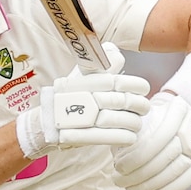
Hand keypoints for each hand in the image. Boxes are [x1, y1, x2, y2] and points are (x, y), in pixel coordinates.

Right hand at [16, 42, 150, 158]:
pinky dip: (128, 136)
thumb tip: (116, 52)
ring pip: (128, 121)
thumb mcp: (81, 75)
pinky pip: (120, 137)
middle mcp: (91, 98)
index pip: (121, 82)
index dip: (137, 85)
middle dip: (140, 105)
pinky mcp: (90, 137)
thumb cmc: (67, 96)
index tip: (142, 88)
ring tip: (135, 122)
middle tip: (142, 107)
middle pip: (128, 102)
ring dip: (135, 122)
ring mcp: (90, 119)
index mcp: (90, 82)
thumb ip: (101, 65)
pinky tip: (130, 134)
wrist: (47, 120)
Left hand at [113, 92, 190, 189]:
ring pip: (175, 170)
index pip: (156, 139)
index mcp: (177, 109)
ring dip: (150, 185)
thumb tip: (117, 156)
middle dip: (140, 173)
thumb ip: (130, 132)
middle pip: (166, 156)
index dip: (135, 157)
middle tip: (119, 181)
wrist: (177, 116)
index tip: (118, 167)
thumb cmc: (149, 118)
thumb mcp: (138, 117)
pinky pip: (186, 180)